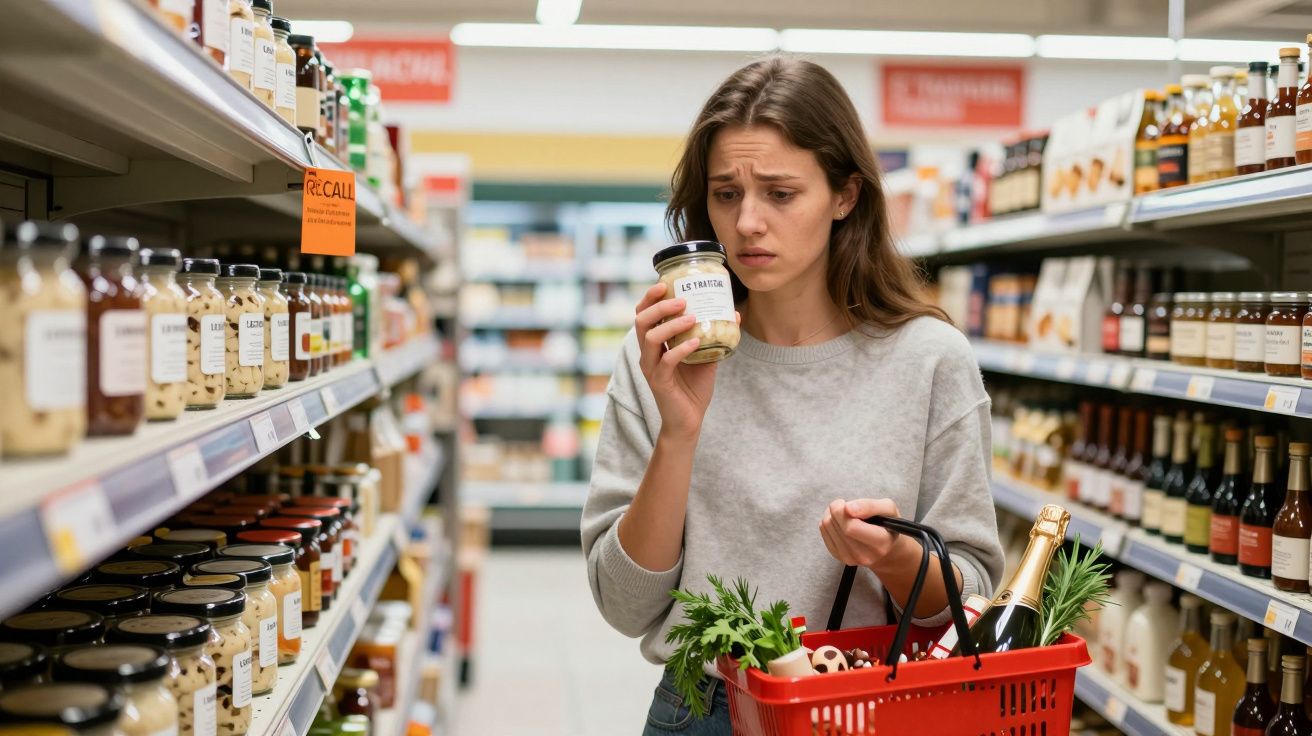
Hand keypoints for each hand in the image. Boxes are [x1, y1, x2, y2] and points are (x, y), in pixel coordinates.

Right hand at [634, 283, 734, 437]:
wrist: (689, 421)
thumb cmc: (693, 388)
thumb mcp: (705, 356)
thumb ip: (713, 336)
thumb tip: (734, 314)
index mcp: (654, 345)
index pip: (643, 315)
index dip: (649, 298)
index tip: (664, 283)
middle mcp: (648, 354)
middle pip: (641, 321)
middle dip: (659, 306)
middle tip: (681, 299)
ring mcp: (651, 368)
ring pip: (649, 338)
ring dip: (670, 324)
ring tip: (690, 317)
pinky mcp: (659, 382)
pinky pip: (667, 360)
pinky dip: (681, 348)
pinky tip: (696, 341)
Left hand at [819, 498, 906, 569]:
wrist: (884, 544)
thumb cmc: (886, 523)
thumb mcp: (887, 508)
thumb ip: (870, 506)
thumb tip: (848, 508)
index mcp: (880, 543)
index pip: (851, 527)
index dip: (844, 511)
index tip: (847, 504)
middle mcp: (865, 555)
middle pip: (839, 527)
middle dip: (837, 509)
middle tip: (844, 505)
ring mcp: (850, 559)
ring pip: (827, 527)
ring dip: (831, 514)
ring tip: (843, 513)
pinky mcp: (838, 556)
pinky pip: (823, 532)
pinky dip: (828, 522)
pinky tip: (839, 522)